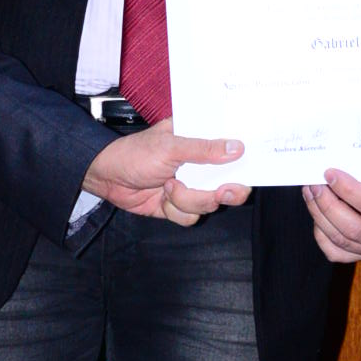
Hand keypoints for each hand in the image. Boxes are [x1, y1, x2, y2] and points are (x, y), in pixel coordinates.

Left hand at [85, 124, 248, 224]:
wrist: (106, 177)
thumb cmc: (135, 153)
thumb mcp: (171, 146)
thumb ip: (204, 149)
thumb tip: (237, 147)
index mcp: (200, 142)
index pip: (232, 150)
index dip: (246, 160)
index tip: (254, 166)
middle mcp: (200, 166)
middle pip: (229, 184)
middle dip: (225, 191)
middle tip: (222, 191)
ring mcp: (190, 187)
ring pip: (209, 204)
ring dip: (188, 200)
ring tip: (169, 187)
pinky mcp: (178, 206)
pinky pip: (191, 217)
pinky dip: (176, 210)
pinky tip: (162, 198)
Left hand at [302, 169, 360, 266]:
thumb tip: (334, 171)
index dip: (345, 189)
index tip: (329, 173)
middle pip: (351, 228)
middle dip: (326, 204)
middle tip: (313, 184)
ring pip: (340, 241)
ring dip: (319, 216)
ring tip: (311, 193)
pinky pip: (337, 252)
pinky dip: (322, 234)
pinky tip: (318, 214)